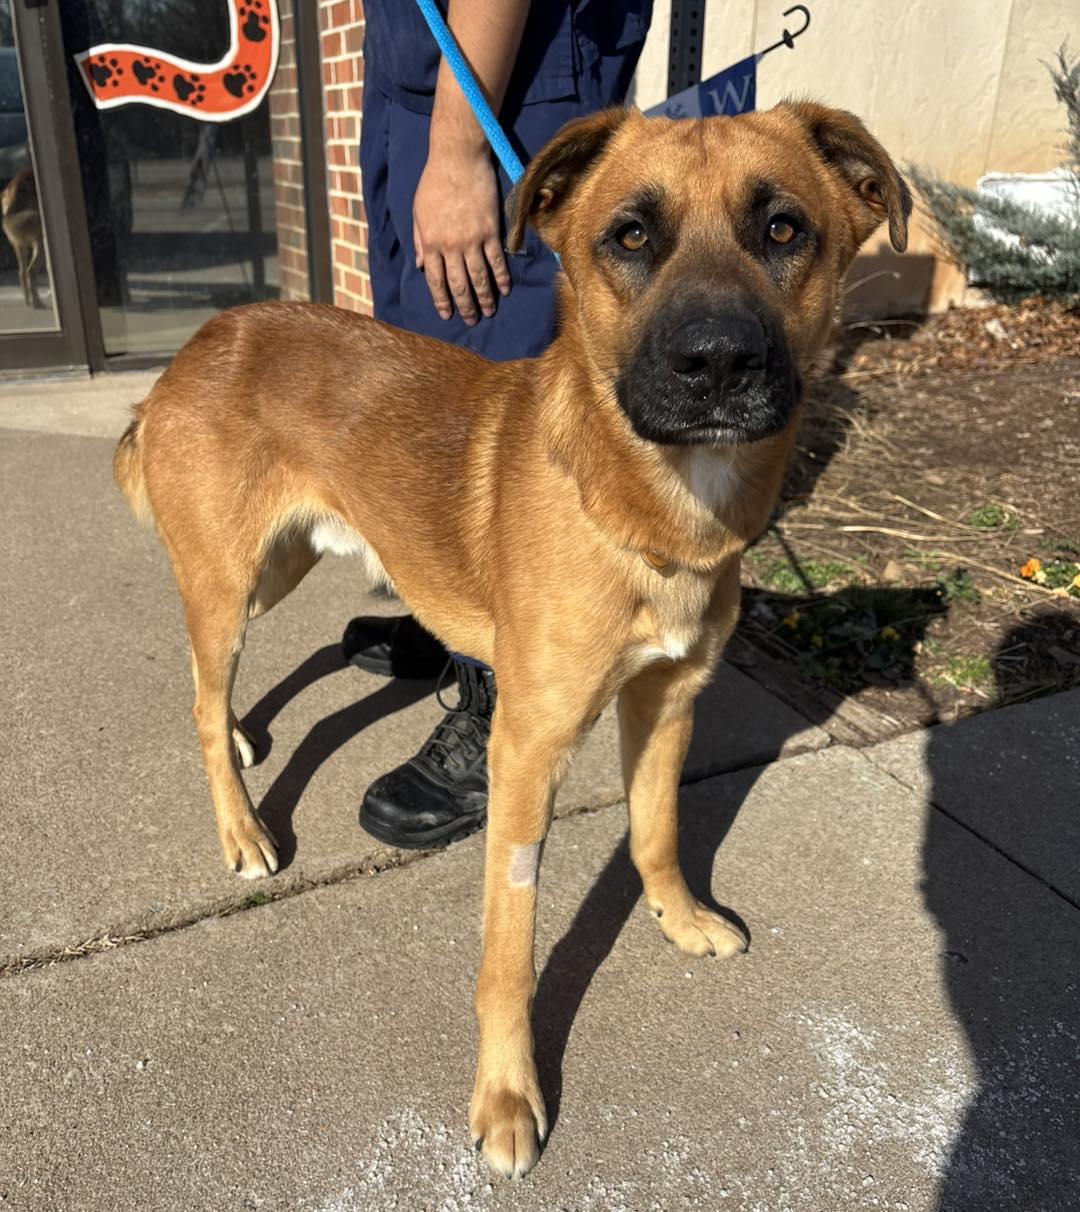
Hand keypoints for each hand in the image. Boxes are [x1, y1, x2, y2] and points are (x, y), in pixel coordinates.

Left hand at [412, 142, 511, 325]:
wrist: (458, 158)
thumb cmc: (434, 182)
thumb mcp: (418, 211)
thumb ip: (418, 240)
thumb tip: (420, 267)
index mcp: (430, 242)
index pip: (435, 280)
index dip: (441, 300)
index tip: (446, 314)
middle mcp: (450, 246)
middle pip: (458, 284)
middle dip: (465, 305)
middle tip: (471, 320)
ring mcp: (472, 240)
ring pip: (479, 277)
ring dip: (484, 297)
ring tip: (489, 312)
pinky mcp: (490, 231)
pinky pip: (496, 260)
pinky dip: (500, 277)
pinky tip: (504, 290)